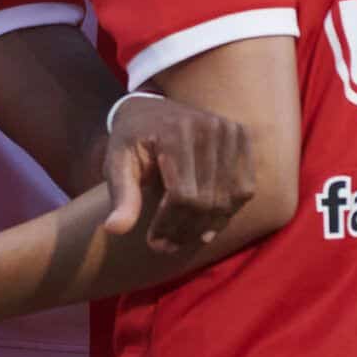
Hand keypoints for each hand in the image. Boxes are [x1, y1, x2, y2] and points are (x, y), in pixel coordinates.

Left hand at [98, 94, 255, 252]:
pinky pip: (244, 188)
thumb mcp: (117, 163)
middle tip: (167, 247)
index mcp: (174, 132)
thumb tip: (113, 230)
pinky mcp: (241, 136)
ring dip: (207, 227)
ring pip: (227, 198)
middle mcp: (207, 127)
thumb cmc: (130, 140)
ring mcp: (228, 130)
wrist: (149, 109)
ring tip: (184, 238)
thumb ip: (121, 196)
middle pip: (207, 199)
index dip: (169, 225)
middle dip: (186, 231)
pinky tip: (206, 225)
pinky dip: (227, 212)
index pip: (182, 194)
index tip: (154, 243)